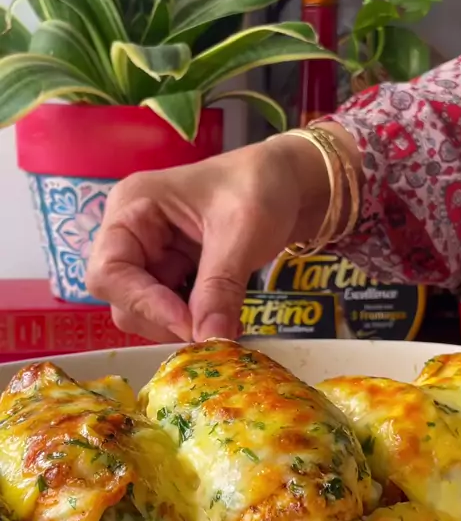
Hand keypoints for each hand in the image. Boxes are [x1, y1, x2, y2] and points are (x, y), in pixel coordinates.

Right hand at [86, 132, 339, 343]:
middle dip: (165, 320)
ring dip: (182, 325)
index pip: (109, 272)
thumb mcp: (242, 231)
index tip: (189, 324)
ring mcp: (150, 256)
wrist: (291, 181)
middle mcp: (130, 234)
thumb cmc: (260, 186)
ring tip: (225, 321)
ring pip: (145, 313)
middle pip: (122, 299)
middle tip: (213, 329)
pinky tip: (224, 318)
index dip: (143, 303)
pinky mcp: (171, 274)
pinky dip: (195, 322)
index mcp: (132, 208)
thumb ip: (221, 285)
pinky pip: (170, 312)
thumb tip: (209, 338)